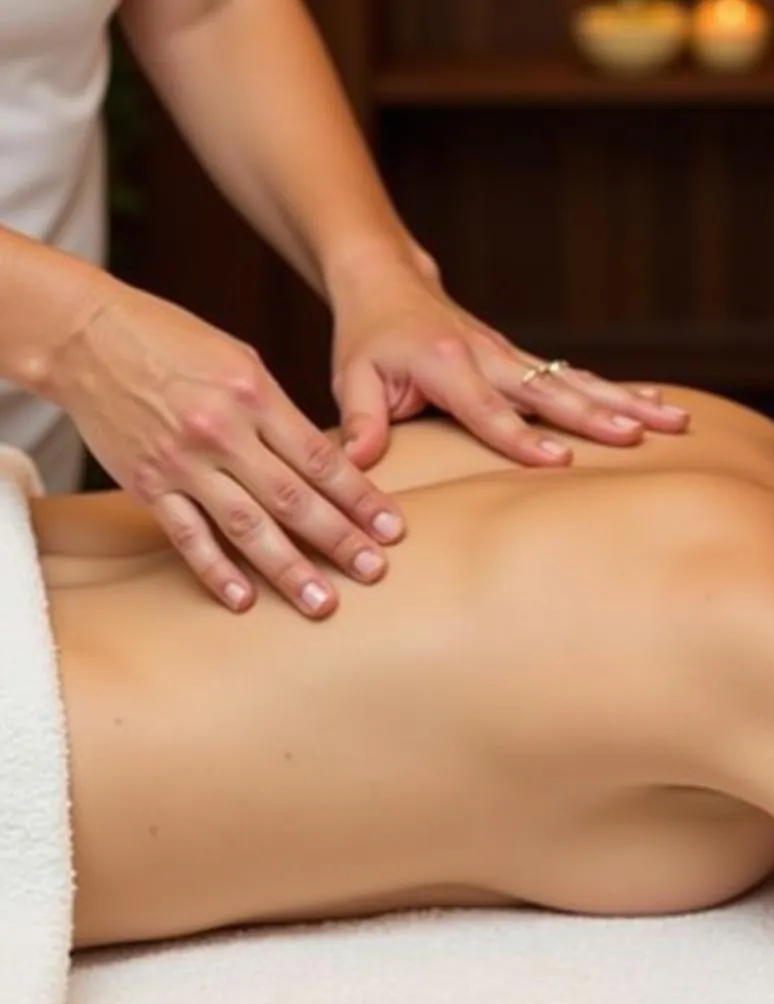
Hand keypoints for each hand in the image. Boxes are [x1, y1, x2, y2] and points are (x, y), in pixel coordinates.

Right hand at [55, 282, 404, 617]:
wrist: (87, 337)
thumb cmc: (174, 342)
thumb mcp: (241, 361)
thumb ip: (280, 413)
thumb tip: (322, 463)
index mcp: (255, 396)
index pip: (321, 459)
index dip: (360, 497)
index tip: (391, 528)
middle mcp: (222, 432)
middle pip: (292, 497)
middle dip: (339, 538)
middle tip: (375, 571)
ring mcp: (182, 462)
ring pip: (246, 525)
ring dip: (288, 567)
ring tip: (322, 601)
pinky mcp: (147, 485)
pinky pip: (187, 536)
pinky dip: (216, 570)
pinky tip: (244, 599)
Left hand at [331, 260, 688, 469]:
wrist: (388, 281)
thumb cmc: (368, 336)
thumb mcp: (351, 377)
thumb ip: (360, 421)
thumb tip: (358, 467)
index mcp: (447, 364)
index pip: (489, 409)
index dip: (522, 438)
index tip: (559, 461)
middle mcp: (489, 356)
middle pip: (551, 390)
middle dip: (598, 415)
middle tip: (641, 437)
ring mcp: (512, 355)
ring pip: (577, 380)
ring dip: (626, 401)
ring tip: (674, 420)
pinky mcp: (523, 358)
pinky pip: (576, 375)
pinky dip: (617, 389)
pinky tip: (656, 402)